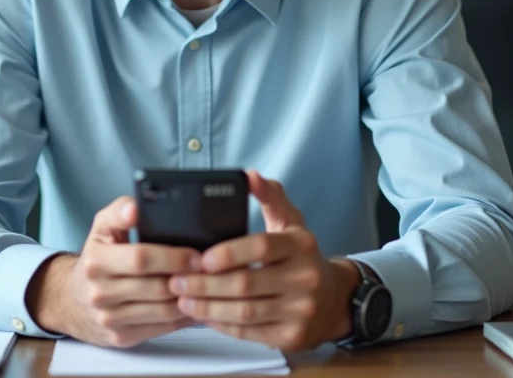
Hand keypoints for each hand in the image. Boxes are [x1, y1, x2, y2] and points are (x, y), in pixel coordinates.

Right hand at [25, 196, 201, 347]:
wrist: (71, 300)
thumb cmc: (96, 258)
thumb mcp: (101, 227)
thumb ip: (120, 211)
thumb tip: (135, 208)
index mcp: (96, 262)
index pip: (140, 259)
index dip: (173, 257)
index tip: (197, 255)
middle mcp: (100, 293)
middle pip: (156, 287)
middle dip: (188, 279)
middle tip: (210, 271)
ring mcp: (110, 319)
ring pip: (163, 310)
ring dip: (190, 299)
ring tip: (209, 287)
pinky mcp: (122, 337)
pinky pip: (162, 328)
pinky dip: (184, 317)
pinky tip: (196, 304)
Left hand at [169, 170, 361, 350]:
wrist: (335, 300)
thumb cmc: (302, 258)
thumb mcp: (291, 222)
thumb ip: (270, 196)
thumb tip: (249, 175)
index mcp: (301, 245)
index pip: (261, 247)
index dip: (228, 253)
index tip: (201, 258)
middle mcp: (305, 278)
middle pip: (247, 284)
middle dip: (206, 284)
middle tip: (177, 281)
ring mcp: (300, 311)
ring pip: (245, 312)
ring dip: (208, 307)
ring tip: (182, 299)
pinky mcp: (292, 337)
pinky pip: (249, 333)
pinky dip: (222, 325)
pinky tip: (204, 315)